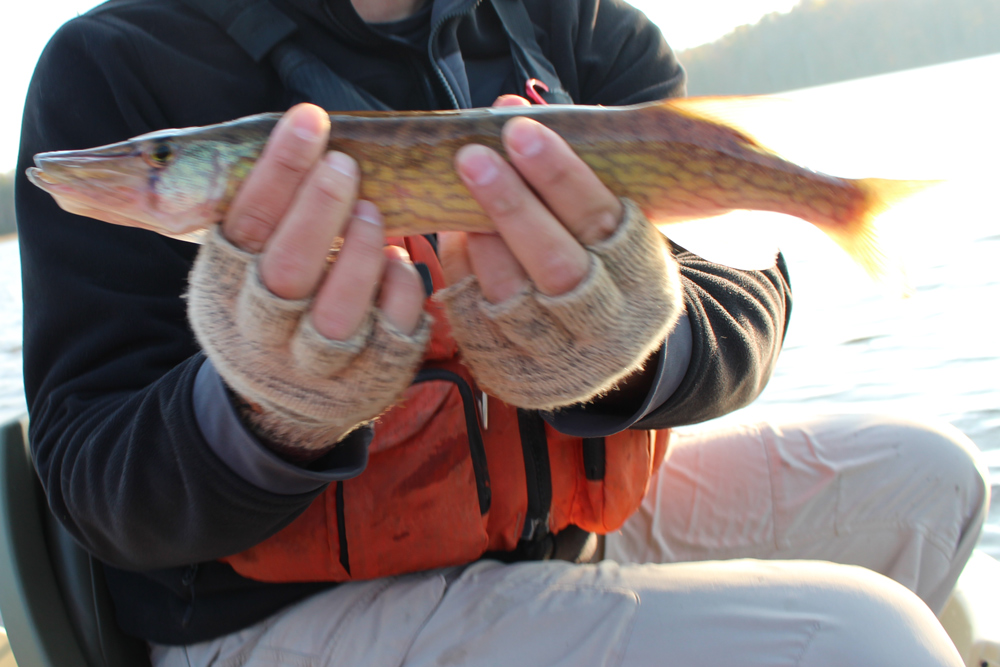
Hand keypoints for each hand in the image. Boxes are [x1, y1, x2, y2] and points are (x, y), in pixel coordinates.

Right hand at [188, 104, 428, 453]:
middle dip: (319, 210)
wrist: (283, 405)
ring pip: (338, 314)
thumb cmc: (268, 309)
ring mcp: (317, 366)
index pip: (246, 227)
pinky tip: (398, 259)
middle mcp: (264, 335)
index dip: (278, 172)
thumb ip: (261, 218)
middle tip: (345, 165)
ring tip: (372, 211)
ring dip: (359, 255)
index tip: (310, 121)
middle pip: (287, 274)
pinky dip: (399, 288)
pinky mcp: (368, 380)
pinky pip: (391, 331)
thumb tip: (299, 133)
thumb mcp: (243, 269)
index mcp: (224, 292)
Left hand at [436, 98, 682, 409]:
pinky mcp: (513, 374)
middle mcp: (605, 326)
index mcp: (642, 281)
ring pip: (512, 298)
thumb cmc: (605, 267)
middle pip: (557, 266)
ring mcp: (558, 357)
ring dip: (480, 239)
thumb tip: (507, 106)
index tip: (522, 132)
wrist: (605, 353)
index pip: (602, 223)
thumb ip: (567, 176)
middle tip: (473, 156)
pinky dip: (463, 273)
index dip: (561, 178)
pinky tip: (455, 232)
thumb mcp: (612, 227)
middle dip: (512, 206)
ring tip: (456, 189)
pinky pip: (477, 322)